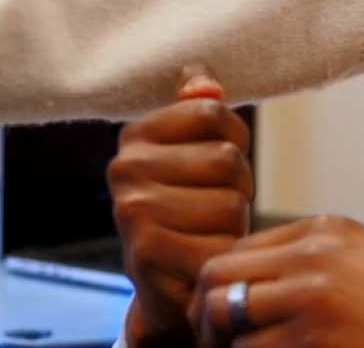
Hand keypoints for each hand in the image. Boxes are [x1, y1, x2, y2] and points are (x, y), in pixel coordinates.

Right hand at [111, 65, 252, 347]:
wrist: (169, 289)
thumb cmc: (191, 212)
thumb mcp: (194, 153)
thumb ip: (197, 109)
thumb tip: (199, 74)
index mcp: (137, 134)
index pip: (213, 112)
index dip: (234, 140)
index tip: (218, 166)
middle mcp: (125, 168)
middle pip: (227, 158)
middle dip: (237, 187)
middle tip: (213, 209)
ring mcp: (133, 211)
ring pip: (230, 202)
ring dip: (233, 224)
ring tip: (208, 234)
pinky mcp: (147, 253)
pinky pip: (222, 241)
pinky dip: (225, 253)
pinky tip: (204, 258)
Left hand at [187, 216, 363, 347]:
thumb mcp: (359, 264)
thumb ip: (302, 264)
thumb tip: (232, 293)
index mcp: (321, 231)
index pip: (229, 253)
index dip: (212, 294)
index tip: (219, 327)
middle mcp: (312, 255)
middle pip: (213, 283)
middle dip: (205, 324)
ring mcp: (314, 298)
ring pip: (225, 328)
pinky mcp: (318, 342)